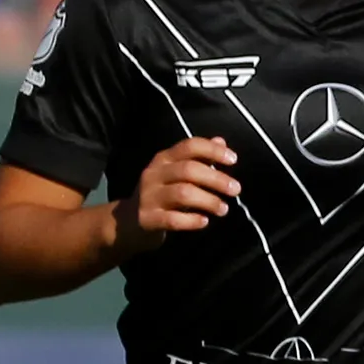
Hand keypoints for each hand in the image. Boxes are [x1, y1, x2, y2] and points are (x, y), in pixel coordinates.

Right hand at [122, 135, 240, 253]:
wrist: (127, 222)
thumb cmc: (160, 194)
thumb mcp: (176, 172)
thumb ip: (199, 158)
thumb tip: (221, 141)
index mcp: (163, 159)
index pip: (189, 146)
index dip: (213, 150)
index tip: (233, 160)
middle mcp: (154, 174)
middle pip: (188, 170)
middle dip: (216, 179)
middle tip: (236, 189)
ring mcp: (149, 196)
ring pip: (182, 193)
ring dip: (208, 201)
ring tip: (224, 209)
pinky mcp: (147, 218)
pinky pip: (172, 219)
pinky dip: (192, 220)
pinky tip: (204, 221)